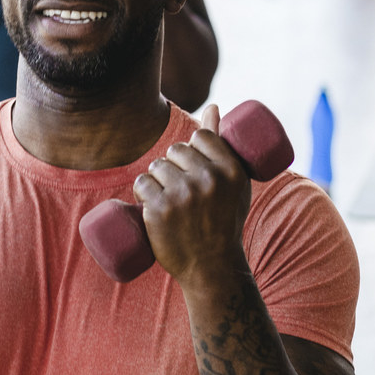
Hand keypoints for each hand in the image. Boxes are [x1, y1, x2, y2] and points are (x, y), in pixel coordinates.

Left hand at [133, 105, 252, 286]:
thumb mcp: (233, 185)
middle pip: (175, 150)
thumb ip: (223, 145)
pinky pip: (141, 184)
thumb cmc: (223, 222)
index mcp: (231, 170)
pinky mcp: (160, 209)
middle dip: (172, 164)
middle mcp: (209, 179)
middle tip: (178, 187)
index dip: (192, 149)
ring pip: (156, 166)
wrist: (212, 268)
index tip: (192, 167)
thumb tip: (213, 106)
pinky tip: (149, 203)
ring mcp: (183, 194)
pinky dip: (141, 193)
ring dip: (155, 179)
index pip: (201, 137)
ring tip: (165, 198)